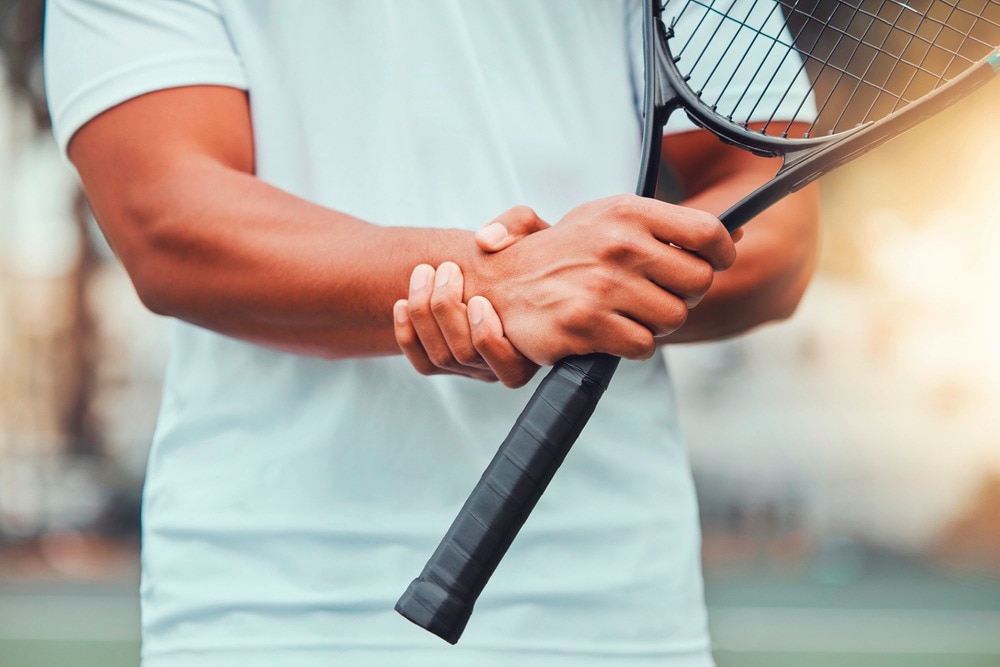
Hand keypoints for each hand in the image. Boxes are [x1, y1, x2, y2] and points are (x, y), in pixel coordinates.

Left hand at [393, 208, 549, 386]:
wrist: (504, 269)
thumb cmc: (526, 253)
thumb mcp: (534, 230)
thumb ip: (519, 224)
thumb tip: (485, 240)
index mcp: (537, 343)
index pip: (511, 370)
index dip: (488, 339)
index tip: (478, 299)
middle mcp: (506, 363)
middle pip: (467, 356)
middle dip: (448, 312)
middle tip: (447, 269)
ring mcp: (475, 367)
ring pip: (442, 357)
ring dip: (424, 315)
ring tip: (424, 273)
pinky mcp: (449, 363)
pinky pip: (422, 364)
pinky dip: (407, 336)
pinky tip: (401, 303)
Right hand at [465, 195, 737, 364]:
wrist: (499, 284)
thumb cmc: (561, 255)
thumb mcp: (608, 220)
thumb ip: (665, 227)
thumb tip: (736, 233)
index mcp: (628, 212)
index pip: (708, 233)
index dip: (722, 253)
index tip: (714, 263)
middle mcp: (619, 245)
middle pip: (698, 283)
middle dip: (683, 295)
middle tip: (654, 294)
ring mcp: (603, 285)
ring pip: (673, 318)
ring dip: (655, 323)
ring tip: (625, 312)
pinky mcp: (587, 323)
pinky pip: (643, 345)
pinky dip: (631, 345)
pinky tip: (608, 330)